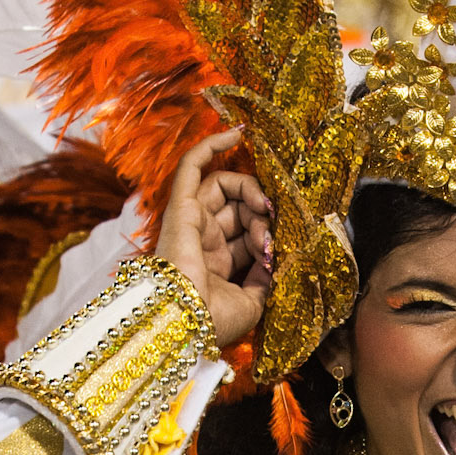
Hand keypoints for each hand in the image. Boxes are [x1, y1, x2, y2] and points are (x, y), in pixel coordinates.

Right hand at [156, 127, 272, 349]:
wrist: (188, 321)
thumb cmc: (215, 320)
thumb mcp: (252, 303)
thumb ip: (265, 280)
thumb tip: (275, 260)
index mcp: (215, 265)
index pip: (247, 235)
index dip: (266, 236)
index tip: (274, 254)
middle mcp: (201, 241)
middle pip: (238, 208)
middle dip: (260, 214)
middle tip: (269, 232)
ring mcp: (189, 222)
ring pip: (222, 186)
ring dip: (249, 190)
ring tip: (263, 205)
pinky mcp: (180, 206)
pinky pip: (192, 165)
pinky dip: (212, 146)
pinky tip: (238, 133)